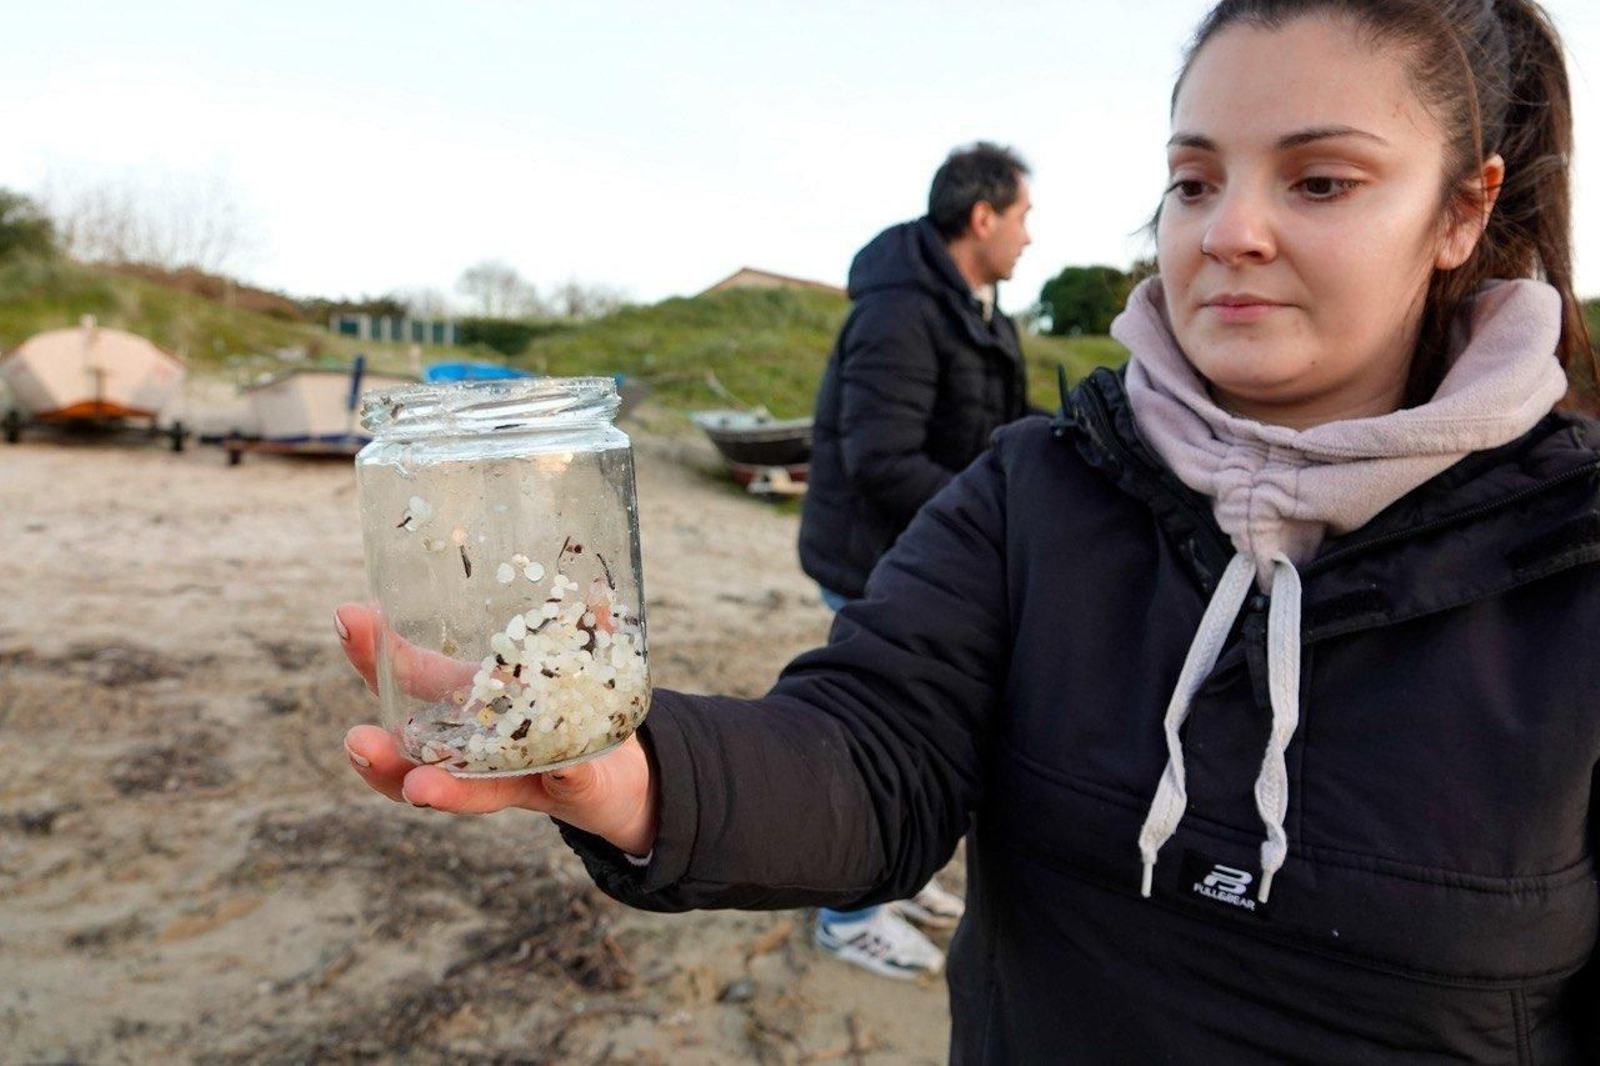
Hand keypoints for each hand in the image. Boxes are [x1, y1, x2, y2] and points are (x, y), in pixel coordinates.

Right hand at [335, 604, 658, 855]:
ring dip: (444, 790)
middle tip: (356, 741)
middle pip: (420, 750)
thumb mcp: (580, 662)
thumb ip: (588, 630)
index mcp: (473, 699)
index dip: (376, 650)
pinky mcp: (564, 791)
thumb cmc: (583, 712)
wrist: (621, 778)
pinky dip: (565, 777)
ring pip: (470, 791)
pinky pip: (565, 785)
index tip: (348, 616)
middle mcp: (479, 746)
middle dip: (384, 751)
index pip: (412, 675)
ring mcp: (515, 776)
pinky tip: (562, 771)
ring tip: (419, 789)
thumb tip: (596, 586)